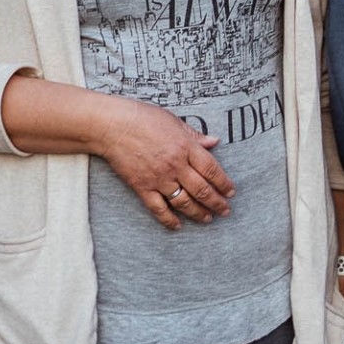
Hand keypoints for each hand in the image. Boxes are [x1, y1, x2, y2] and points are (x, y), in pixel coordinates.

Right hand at [95, 98, 234, 229]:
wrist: (112, 126)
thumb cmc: (143, 118)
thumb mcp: (174, 121)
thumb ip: (195, 135)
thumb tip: (214, 141)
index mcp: (186, 147)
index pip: (212, 170)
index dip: (224, 183)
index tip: (231, 192)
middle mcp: (176, 165)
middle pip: (202, 189)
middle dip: (216, 203)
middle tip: (225, 211)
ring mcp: (159, 178)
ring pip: (184, 202)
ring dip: (198, 213)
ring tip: (207, 219)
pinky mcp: (142, 187)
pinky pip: (159, 208)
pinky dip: (169, 220)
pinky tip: (177, 225)